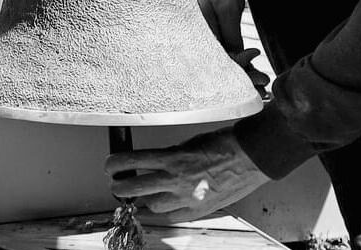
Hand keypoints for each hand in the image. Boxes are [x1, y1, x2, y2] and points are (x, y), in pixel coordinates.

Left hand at [106, 128, 268, 218]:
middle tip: (116, 185)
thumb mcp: (187, 143)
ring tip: (142, 194)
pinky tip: (161, 206)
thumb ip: (168, 155)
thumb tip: (150, 163)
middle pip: (135, 188)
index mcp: (172, 157)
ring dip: (144, 200)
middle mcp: (177, 179)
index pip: (132, 161)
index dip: (115, 165)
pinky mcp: (199, 210)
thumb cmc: (222, 144)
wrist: (250, 157)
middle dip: (120, 187)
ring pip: (152, 207)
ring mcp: (187, 197)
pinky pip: (172, 217)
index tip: (110, 166)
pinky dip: (164, 212)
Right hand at [195, 0, 270, 93]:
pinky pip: (229, 51)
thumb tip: (237, 57)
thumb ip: (230, 33)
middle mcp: (202, 37)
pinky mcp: (219, 33)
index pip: (216, 57)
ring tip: (264, 81)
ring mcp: (210, 35)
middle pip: (221, 63)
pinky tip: (254, 70)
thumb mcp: (227, 7)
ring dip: (244, 71)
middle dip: (243, 76)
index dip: (236, 66)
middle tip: (264, 84)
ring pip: (226, 59)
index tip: (256, 64)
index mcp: (199, 31)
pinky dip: (242, 61)